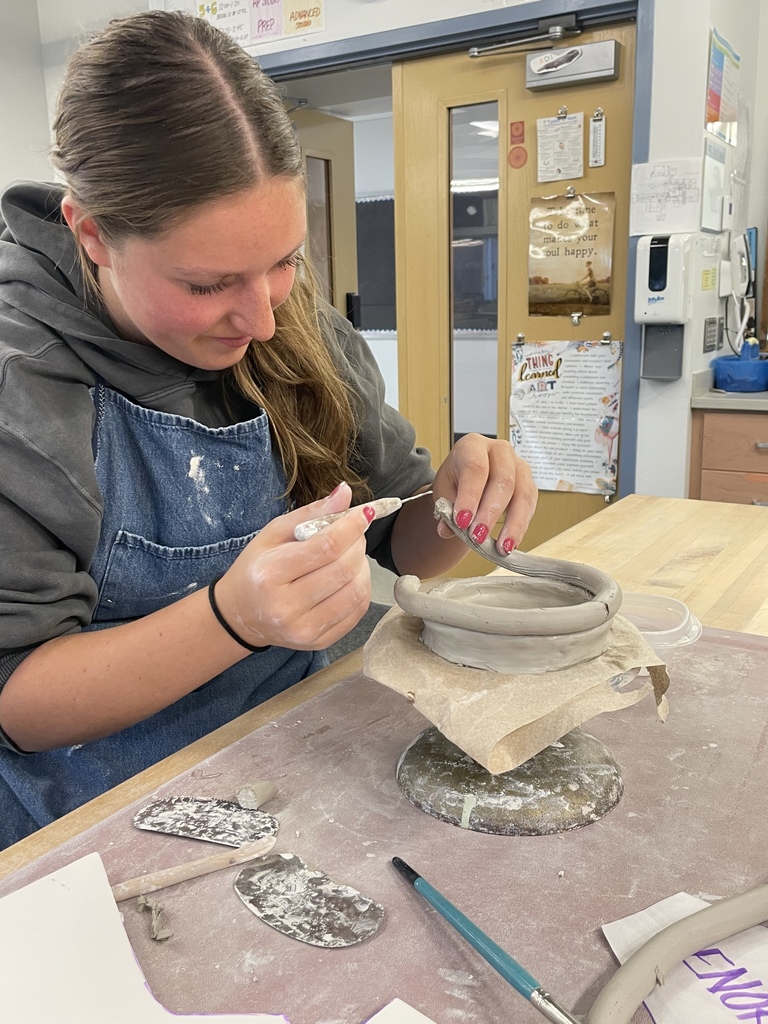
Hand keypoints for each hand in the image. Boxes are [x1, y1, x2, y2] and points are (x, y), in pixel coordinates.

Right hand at [214, 483, 372, 650]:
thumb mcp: (273, 533)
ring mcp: (303, 629)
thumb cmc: (256, 568)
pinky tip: (349, 578)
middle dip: (358, 545)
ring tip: (351, 556)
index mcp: (270, 574)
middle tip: (354, 534)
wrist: (240, 615)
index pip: (326, 547)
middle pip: (344, 570)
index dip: (351, 527)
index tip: (362, 514)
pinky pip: (356, 612)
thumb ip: (312, 513)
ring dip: (363, 567)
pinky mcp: (317, 642)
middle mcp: (285, 607)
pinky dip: (360, 589)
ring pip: (356, 592)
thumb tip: (346, 493)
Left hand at [432, 434, 536, 553]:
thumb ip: (445, 510)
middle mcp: (500, 451)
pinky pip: (530, 506)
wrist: (470, 477)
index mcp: (473, 445)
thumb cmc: (457, 478)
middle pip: (503, 480)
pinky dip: (520, 527)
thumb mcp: (444, 490)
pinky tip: (511, 543)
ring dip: (513, 524)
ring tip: (501, 547)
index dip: (470, 496)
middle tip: (479, 536)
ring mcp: (519, 466)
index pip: (475, 468)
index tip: (463, 521)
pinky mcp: (529, 484)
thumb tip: (447, 530)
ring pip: (522, 494)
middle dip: (491, 512)